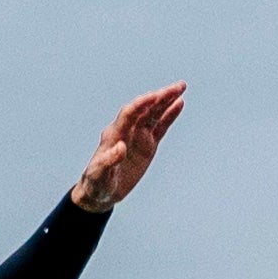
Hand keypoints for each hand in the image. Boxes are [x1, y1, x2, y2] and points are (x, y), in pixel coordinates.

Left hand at [70, 82, 186, 210]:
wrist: (100, 192)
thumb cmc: (96, 183)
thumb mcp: (100, 175)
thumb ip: (108, 161)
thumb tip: (120, 147)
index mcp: (114, 134)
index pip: (129, 113)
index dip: (142, 104)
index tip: (156, 96)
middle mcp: (127, 130)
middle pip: (145, 109)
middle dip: (160, 97)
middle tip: (178, 86)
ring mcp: (138, 136)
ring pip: (154, 114)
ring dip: (167, 101)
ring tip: (181, 89)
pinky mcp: (147, 145)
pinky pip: (160, 127)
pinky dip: (169, 116)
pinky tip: (178, 104)